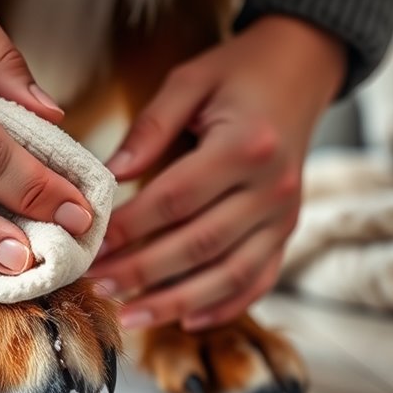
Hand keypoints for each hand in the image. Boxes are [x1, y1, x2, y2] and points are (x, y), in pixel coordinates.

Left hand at [87, 16, 345, 330]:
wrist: (301, 70)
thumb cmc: (238, 74)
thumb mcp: (190, 81)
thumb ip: (150, 127)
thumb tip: (109, 175)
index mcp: (246, 146)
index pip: (176, 199)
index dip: (131, 226)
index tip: (91, 242)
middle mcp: (272, 188)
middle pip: (199, 244)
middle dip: (143, 272)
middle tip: (98, 284)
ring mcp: (285, 216)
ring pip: (228, 274)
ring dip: (176, 302)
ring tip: (130, 316)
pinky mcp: (288, 232)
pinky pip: (258, 280)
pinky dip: (224, 306)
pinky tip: (187, 321)